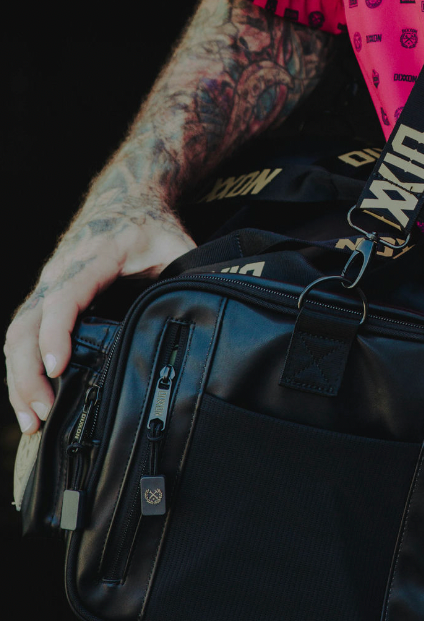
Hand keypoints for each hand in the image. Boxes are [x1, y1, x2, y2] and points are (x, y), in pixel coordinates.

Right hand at [5, 205, 192, 430]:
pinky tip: (31, 402)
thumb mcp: (177, 245)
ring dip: (20, 378)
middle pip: (27, 323)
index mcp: (95, 257)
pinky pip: (22, 336)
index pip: (66, 297)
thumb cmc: (152, 228)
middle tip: (46, 413)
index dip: (57, 333)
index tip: (59, 367)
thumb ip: (190, 280)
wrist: (126, 199)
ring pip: (17, 334)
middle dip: (29, 371)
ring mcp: (48, 285)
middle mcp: (60, 272)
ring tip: (35, 420)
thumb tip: (208, 318)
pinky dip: (21, 370)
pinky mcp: (44, 299)